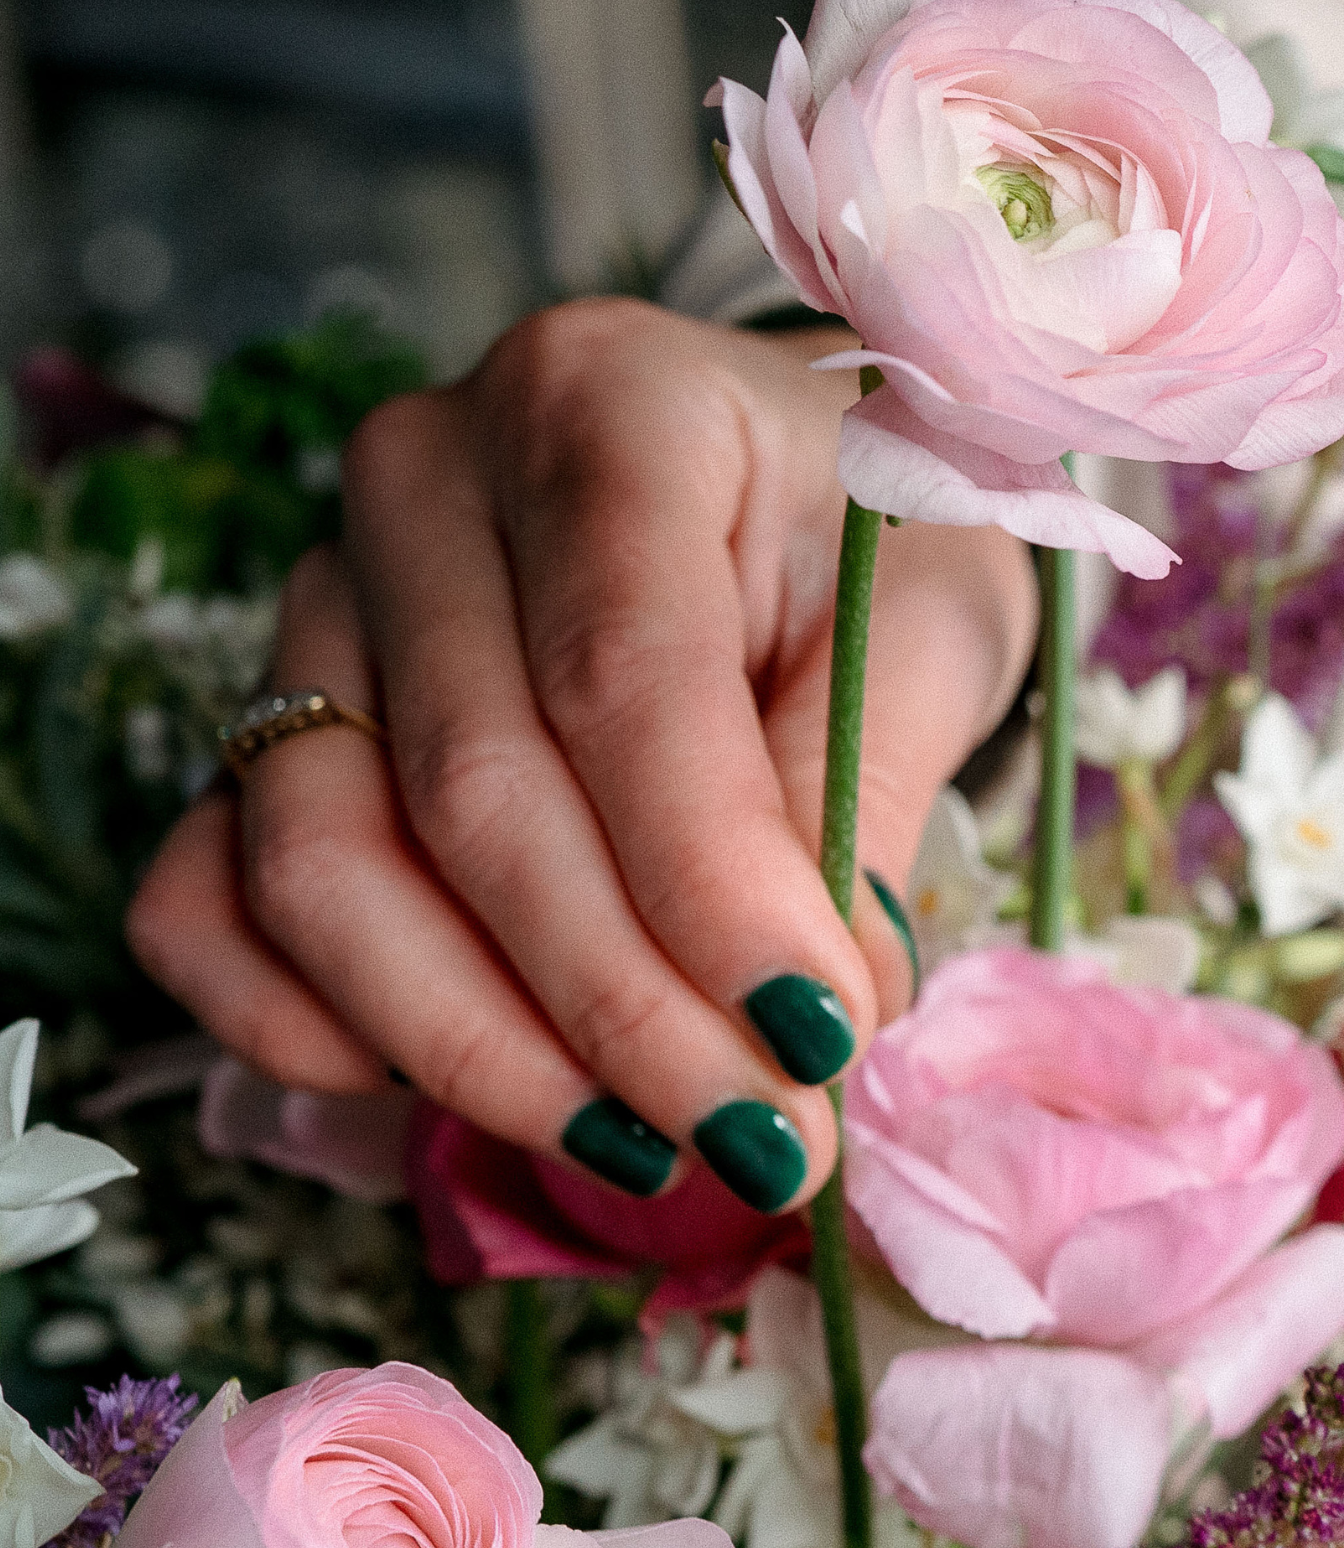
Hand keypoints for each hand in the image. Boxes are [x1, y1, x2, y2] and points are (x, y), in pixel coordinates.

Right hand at [126, 299, 1036, 1213]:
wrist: (795, 483)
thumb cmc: (872, 540)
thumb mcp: (929, 629)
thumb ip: (863, 802)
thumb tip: (805, 1025)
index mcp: (607, 401)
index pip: (625, 679)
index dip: (709, 887)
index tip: (811, 1037)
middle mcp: (424, 479)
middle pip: (474, 793)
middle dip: (625, 1008)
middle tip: (763, 1137)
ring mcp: (317, 598)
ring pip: (323, 864)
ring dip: (481, 1049)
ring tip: (651, 1146)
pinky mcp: (267, 718)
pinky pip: (211, 899)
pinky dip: (315, 1026)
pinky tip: (468, 1092)